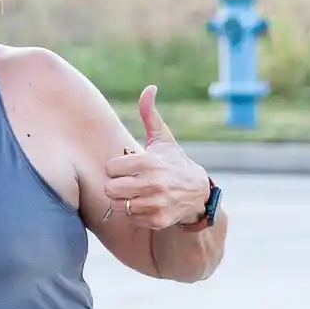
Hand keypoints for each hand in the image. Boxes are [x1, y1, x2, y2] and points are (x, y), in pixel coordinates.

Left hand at [103, 85, 211, 229]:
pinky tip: (144, 205)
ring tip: (134, 194)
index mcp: (149, 162)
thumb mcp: (163, 140)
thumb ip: (150, 115)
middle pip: (110, 189)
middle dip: (115, 185)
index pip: (111, 168)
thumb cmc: (174, 163)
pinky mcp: (157, 220)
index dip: (115, 168)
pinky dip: (134, 214)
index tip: (125, 168)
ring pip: (118, 205)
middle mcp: (153, 183)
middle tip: (126, 183)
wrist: (198, 193)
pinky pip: (131, 218)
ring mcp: (156, 203)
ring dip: (123, 201)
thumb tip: (149, 88)